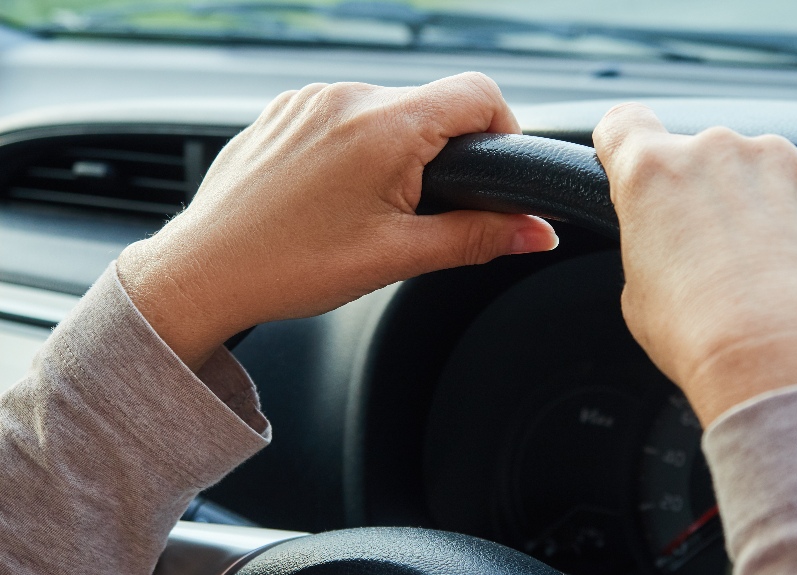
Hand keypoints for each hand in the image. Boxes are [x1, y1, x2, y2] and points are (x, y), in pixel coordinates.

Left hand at [118, 73, 557, 370]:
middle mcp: (346, 97)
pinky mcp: (283, 110)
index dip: (503, 128)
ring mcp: (309, 99)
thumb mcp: (399, 256)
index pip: (478, 93)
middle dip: (441, 153)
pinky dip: (353, 146)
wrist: (203, 273)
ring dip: (395, 149)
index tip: (491, 172)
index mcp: (384, 127)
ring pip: (386, 110)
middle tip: (417, 211)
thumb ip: (479, 236)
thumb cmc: (291, 267)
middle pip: (431, 105)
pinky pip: (341, 114)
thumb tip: (537, 231)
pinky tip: (330, 194)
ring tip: (365, 208)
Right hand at [593, 104, 796, 426]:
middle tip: (713, 253)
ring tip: (766, 269)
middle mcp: (713, 150)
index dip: (626, 146)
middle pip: (700, 156)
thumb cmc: (702, 336)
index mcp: (651, 172)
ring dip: (759, 203)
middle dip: (705, 193)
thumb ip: (650, 242)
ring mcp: (777, 159)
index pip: (623, 125)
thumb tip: (668, 245)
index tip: (634, 165)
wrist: (783, 360)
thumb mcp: (637, 293)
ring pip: (759, 170)